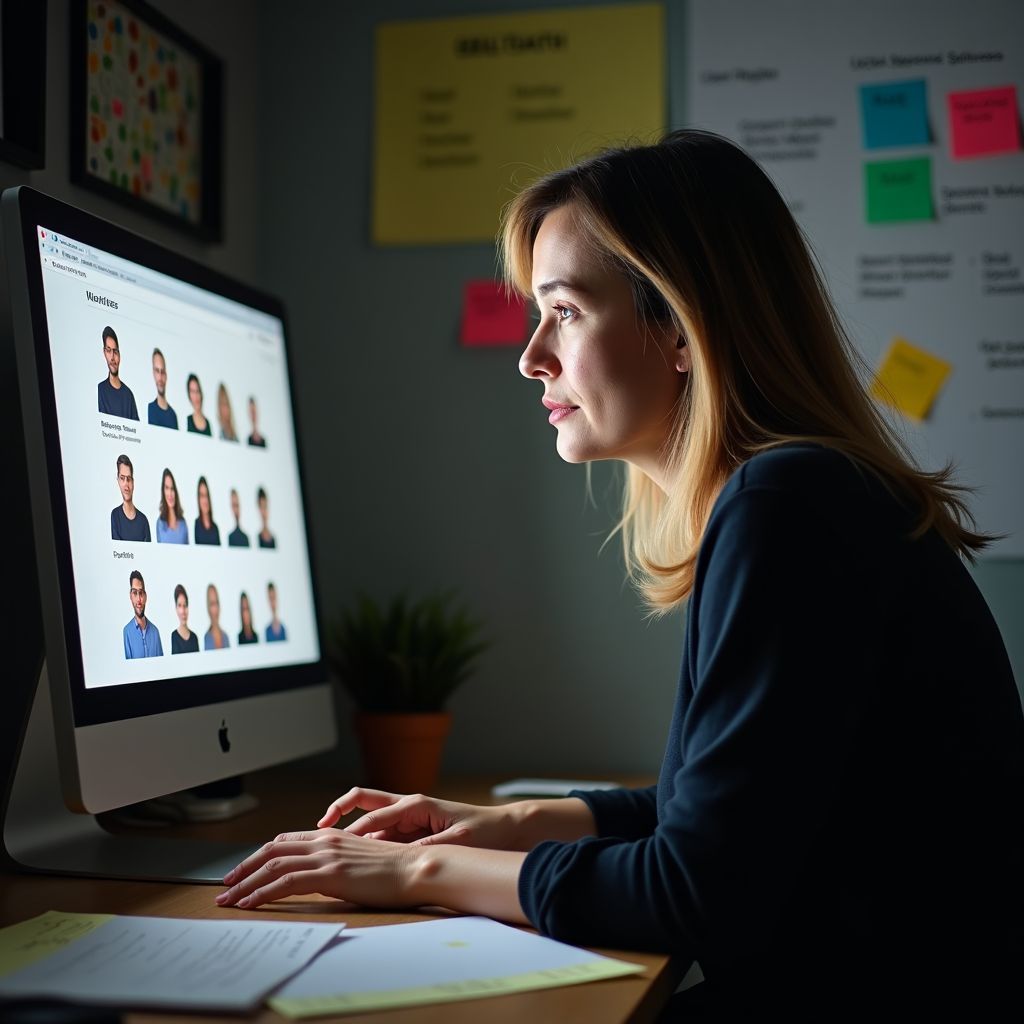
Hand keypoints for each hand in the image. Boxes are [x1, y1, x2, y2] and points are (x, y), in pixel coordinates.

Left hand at [215, 829, 415, 909]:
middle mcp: (324, 841)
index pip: (284, 841)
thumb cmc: (395, 869)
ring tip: (228, 900)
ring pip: (273, 866)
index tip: (243, 872)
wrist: (416, 868)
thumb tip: (317, 878)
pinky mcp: (330, 874)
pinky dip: (262, 893)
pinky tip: (250, 904)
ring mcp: (326, 856)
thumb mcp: (359, 860)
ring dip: (246, 884)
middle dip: (244, 869)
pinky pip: (285, 882)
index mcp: (331, 836)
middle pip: (272, 850)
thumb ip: (335, 863)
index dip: (259, 856)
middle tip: (225, 886)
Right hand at [319, 788, 518, 849]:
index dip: (353, 830)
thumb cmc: (484, 831)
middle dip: (339, 812)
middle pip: (364, 803)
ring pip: (370, 821)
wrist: (504, 828)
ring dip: (351, 833)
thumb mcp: (459, 840)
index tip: (331, 842)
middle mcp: (408, 807)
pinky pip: (382, 835)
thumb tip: (404, 856)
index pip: (375, 816)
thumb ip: (431, 846)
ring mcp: (408, 818)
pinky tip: (356, 862)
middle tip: (317, 831)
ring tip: (328, 850)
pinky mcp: (412, 830)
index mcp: (416, 804)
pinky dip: (366, 844)